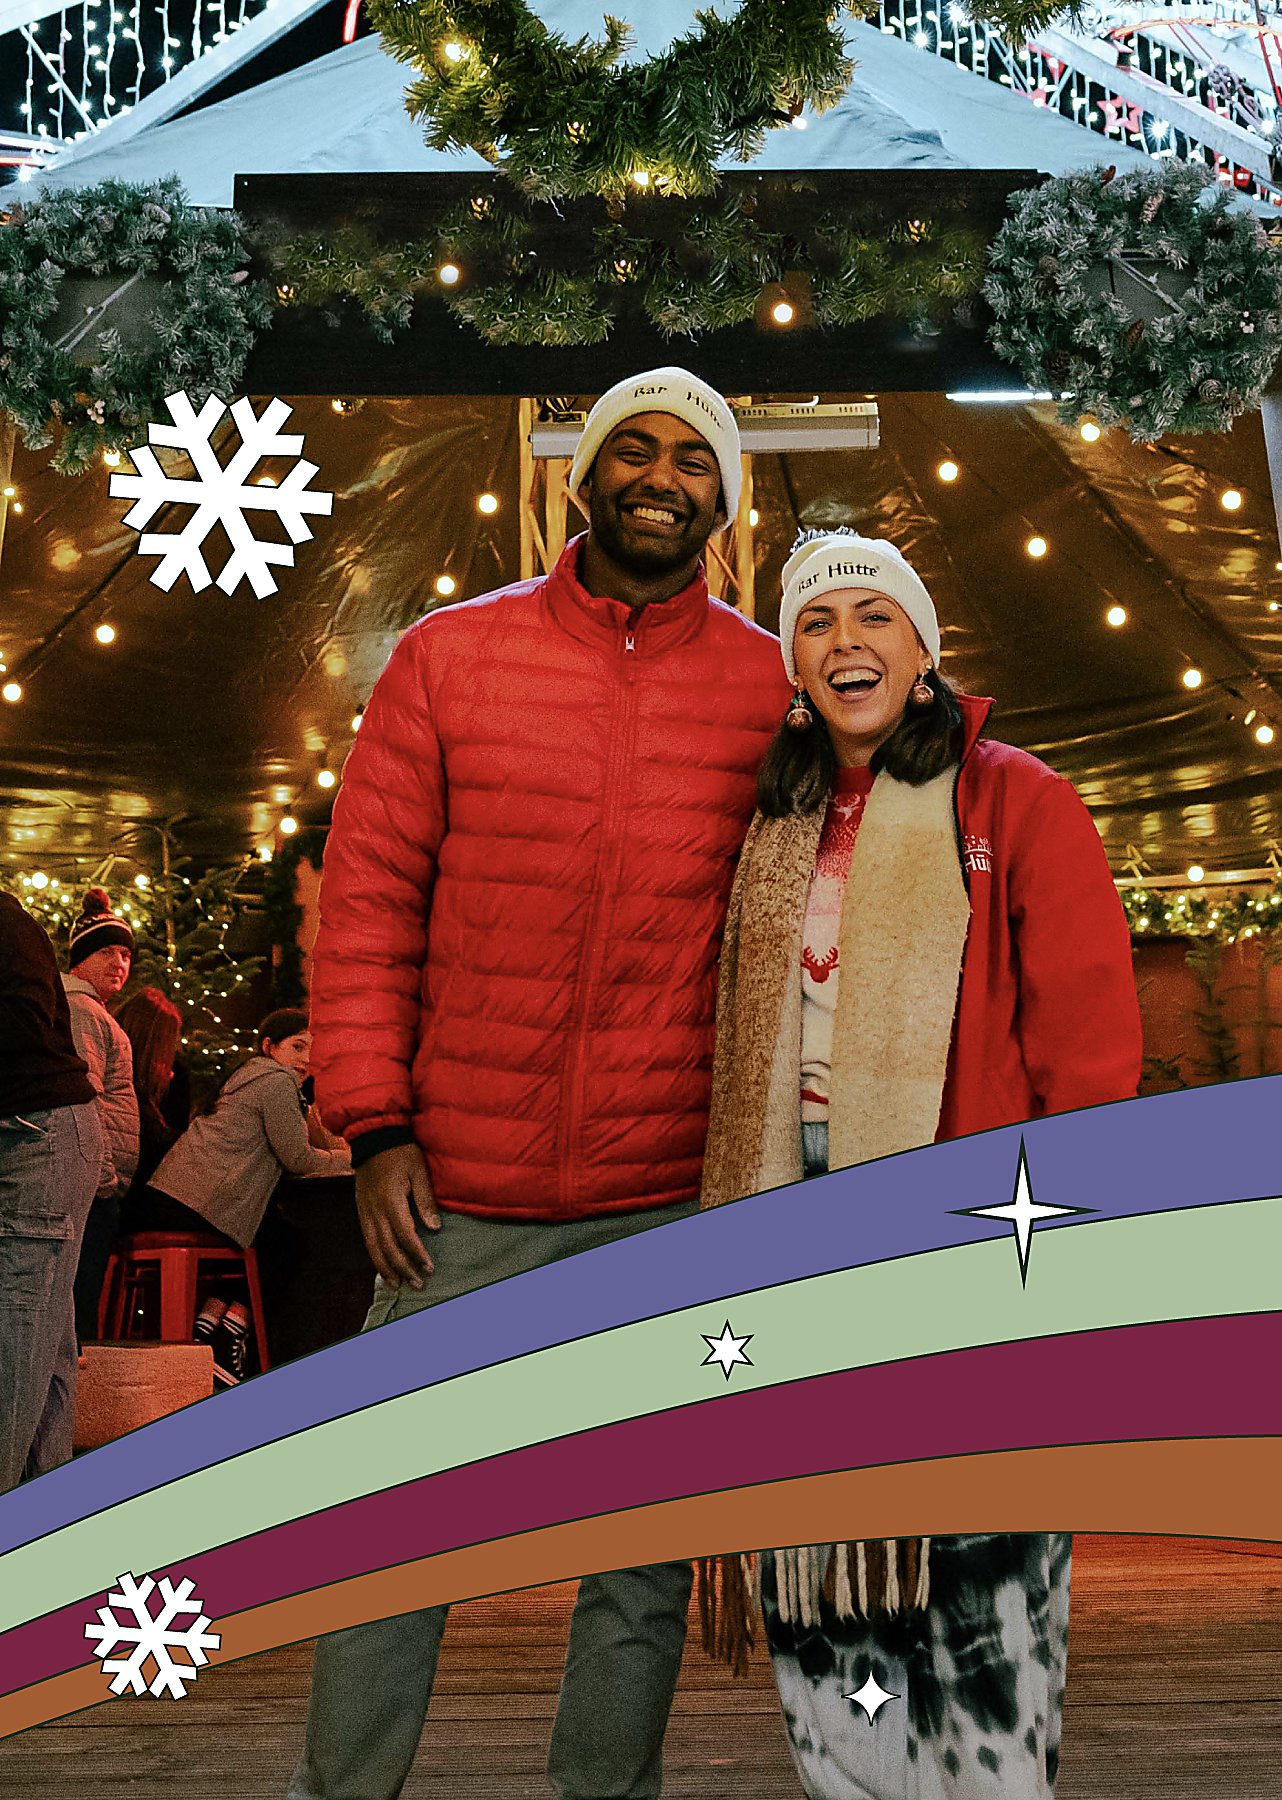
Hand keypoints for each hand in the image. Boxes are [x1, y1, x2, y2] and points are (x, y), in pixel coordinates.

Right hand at [355, 1142, 439, 1287]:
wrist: (373, 1137)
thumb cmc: (400, 1152)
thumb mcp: (418, 1171)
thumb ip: (425, 1200)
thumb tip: (435, 1228)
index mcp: (391, 1202)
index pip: (406, 1236)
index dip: (417, 1254)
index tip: (430, 1267)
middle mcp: (375, 1211)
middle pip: (388, 1248)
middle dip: (403, 1269)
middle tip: (418, 1283)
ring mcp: (365, 1212)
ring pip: (373, 1248)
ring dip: (386, 1268)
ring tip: (397, 1285)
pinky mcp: (361, 1210)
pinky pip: (366, 1239)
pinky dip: (374, 1256)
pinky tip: (382, 1267)